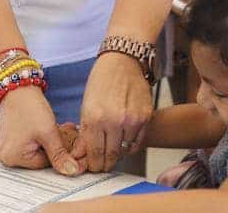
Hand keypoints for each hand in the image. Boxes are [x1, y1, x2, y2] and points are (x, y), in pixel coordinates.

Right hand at [0, 87, 82, 175]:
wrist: (18, 88)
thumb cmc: (29, 106)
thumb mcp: (48, 132)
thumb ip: (60, 155)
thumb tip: (71, 171)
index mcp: (12, 158)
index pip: (44, 164)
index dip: (60, 152)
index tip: (70, 140)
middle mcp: (5, 157)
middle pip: (39, 159)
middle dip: (55, 147)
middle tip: (67, 132)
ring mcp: (6, 149)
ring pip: (37, 151)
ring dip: (50, 142)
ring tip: (59, 128)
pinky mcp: (9, 141)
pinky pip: (29, 145)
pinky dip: (41, 139)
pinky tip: (48, 128)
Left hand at [73, 52, 152, 171]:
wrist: (123, 60)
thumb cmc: (101, 80)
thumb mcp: (86, 105)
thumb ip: (85, 132)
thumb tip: (81, 155)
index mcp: (94, 117)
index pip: (94, 153)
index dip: (93, 164)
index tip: (92, 166)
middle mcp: (114, 120)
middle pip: (110, 156)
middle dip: (104, 163)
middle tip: (101, 164)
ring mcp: (132, 119)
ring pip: (125, 151)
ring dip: (117, 154)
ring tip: (111, 150)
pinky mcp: (146, 117)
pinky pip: (137, 142)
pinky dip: (130, 146)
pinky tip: (123, 141)